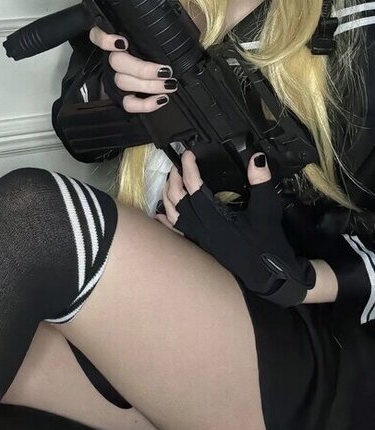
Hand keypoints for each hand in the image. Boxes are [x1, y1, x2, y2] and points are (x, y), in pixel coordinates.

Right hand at [89, 26, 177, 113]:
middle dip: (143, 70)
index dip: (105, 40)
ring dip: (148, 86)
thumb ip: (159, 25)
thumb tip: (169, 26)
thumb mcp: (162, 30)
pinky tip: (161, 99)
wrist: (169, 63)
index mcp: (121, 39)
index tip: (122, 43)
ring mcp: (117, 77)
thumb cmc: (163, 42)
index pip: (98, 35)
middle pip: (117, 62)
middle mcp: (115, 57)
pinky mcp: (123, 95)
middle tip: (166, 71)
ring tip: (170, 85)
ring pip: (123, 82)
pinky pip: (128, 103)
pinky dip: (144, 104)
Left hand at [157, 150, 315, 306]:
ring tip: (170, 181)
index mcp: (215, 217)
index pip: (194, 187)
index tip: (188, 154)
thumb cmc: (267, 243)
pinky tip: (161, 214)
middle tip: (178, 165)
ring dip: (168, 196)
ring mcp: (200, 238)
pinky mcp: (202, 245)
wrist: (268, 275)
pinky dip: (166, 221)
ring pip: (174, 214)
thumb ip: (261, 182)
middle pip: (177, 200)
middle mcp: (202, 227)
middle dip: (174, 179)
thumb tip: (256, 158)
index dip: (189, 168)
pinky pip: (177, 232)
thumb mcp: (268, 209)